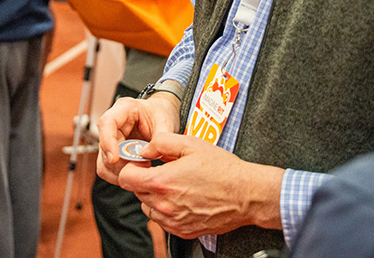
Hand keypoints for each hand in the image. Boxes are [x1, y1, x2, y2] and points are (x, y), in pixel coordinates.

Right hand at [96, 93, 179, 184]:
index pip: (107, 123)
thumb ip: (161, 138)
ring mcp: (111, 138)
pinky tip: (135, 173)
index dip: (107, 141)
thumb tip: (153, 154)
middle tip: (143, 166)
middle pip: (104, 147)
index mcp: (124, 109)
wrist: (160, 114)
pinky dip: (119, 175)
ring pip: (103, 161)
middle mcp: (113, 123)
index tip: (114, 159)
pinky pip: (108, 169)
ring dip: (119, 171)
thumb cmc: (160, 113)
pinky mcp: (112, 151)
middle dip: (120, 163)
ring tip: (141, 170)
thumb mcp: (165, 122)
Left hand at [117, 133, 283, 238]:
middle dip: (144, 180)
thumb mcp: (190, 144)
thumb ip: (161, 142)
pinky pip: (162, 221)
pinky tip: (182, 198)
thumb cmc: (223, 169)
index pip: (126, 178)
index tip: (141, 163)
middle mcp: (165, 205)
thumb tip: (145, 149)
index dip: (131, 167)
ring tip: (174, 185)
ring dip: (154, 196)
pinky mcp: (183, 231)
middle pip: (137, 193)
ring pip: (148, 208)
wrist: (246, 195)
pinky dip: (166, 210)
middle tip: (161, 171)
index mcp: (163, 182)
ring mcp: (174, 221)